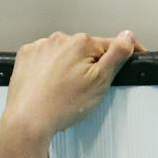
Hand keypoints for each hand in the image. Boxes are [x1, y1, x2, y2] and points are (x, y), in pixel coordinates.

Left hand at [0, 31, 141, 149]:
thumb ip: (116, 56)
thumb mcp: (100, 82)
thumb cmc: (62, 105)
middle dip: (90, 64)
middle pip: (85, 49)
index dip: (122, 54)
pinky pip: (44, 58)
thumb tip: (128, 36)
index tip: (131, 58)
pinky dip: (49, 68)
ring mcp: (40, 47)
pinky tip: (49, 84)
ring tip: (64, 89)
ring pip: (64, 53)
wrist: (27, 120)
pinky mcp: (26, 56)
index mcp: (81, 43)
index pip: (110, 45)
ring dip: (68, 65)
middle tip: (86, 88)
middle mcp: (59, 39)